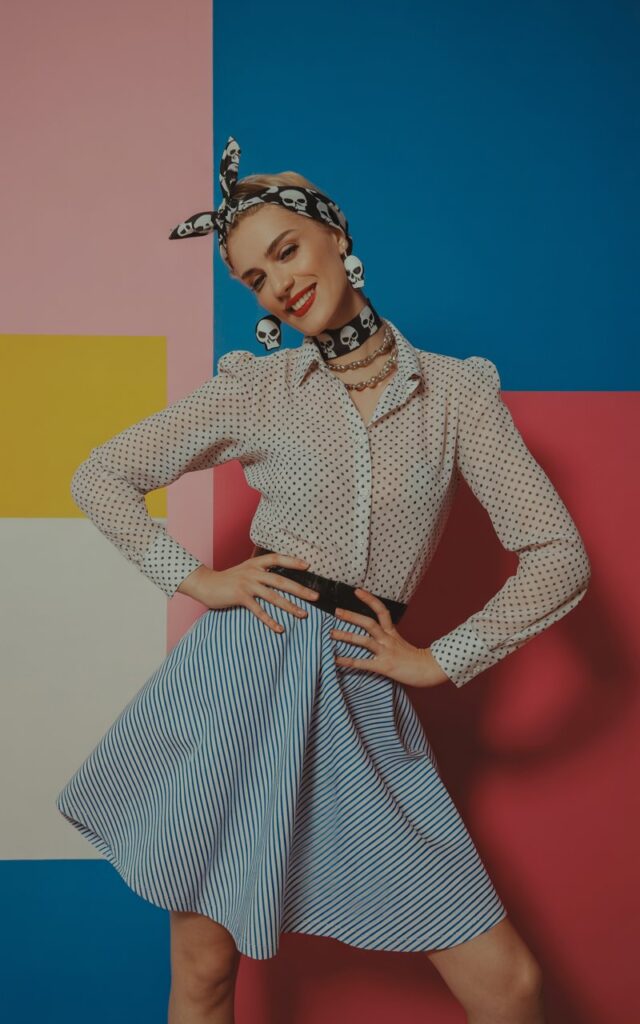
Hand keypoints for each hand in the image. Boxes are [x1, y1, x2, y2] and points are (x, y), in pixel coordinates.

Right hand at [177, 553, 320, 633]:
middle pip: (281, 580)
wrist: (205, 584)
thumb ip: (260, 572)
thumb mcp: (245, 570)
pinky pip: (259, 610)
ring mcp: (246, 584)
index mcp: (255, 563)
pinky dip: (270, 620)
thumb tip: (279, 578)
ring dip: (290, 606)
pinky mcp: (240, 597)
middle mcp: (253, 572)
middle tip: (316, 597)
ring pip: (273, 596)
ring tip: (303, 614)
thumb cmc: (227, 579)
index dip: (292, 561)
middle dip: (300, 589)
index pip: (277, 559)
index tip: (308, 566)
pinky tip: (280, 628)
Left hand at [330, 587, 451, 688]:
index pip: (381, 611)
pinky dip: (349, 661)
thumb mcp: (401, 642)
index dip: (369, 599)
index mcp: (392, 632)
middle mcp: (388, 639)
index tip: (357, 591)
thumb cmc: (415, 658)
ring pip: (364, 641)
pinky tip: (337, 660)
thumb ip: (388, 637)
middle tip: (336, 611)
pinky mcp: (384, 666)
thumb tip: (374, 633)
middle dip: (352, 616)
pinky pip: (364, 663)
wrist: (428, 669)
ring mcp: (386, 652)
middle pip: (369, 623)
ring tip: (332, 633)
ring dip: (346, 636)